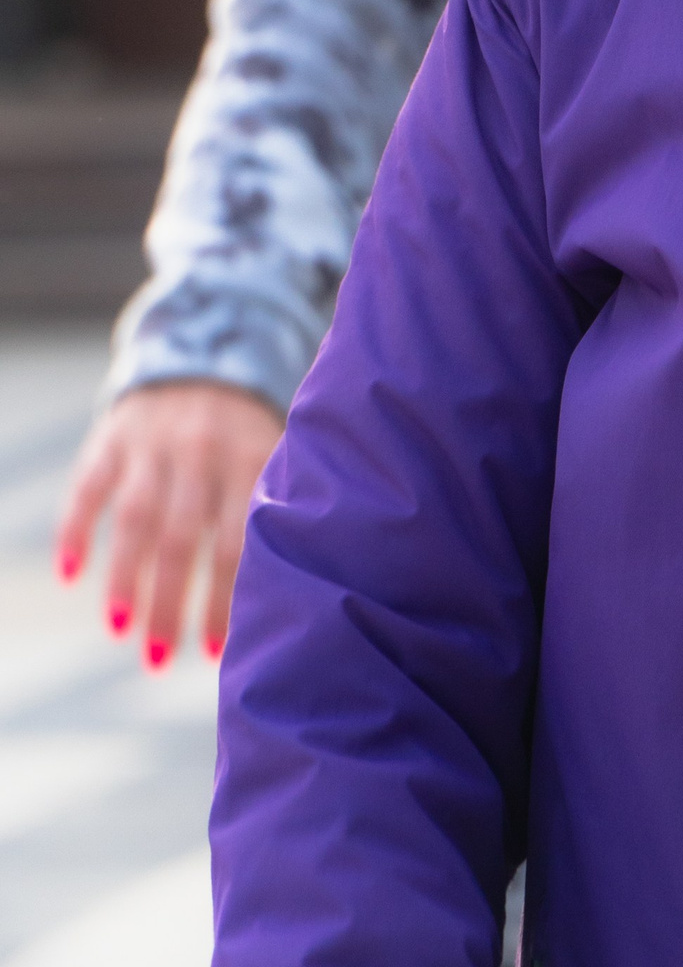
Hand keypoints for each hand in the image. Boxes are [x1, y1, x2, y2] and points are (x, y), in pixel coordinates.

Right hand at [55, 379, 284, 665]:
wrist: (209, 343)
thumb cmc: (249, 428)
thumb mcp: (275, 452)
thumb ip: (278, 509)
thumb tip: (292, 598)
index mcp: (251, 456)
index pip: (237, 541)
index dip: (225, 599)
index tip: (217, 652)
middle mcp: (203, 446)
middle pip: (182, 537)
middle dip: (170, 603)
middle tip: (160, 658)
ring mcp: (156, 438)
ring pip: (136, 516)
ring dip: (124, 578)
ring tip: (120, 629)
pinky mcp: (114, 432)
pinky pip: (89, 484)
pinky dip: (75, 528)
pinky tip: (70, 575)